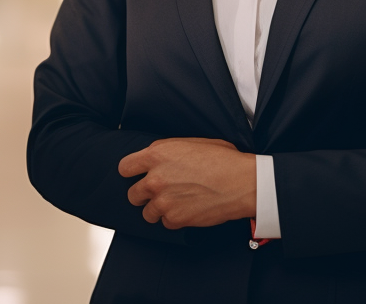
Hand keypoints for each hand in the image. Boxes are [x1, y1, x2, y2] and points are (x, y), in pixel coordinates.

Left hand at [117, 137, 256, 229]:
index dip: (133, 172)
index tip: (139, 175)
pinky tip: (188, 209)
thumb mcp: (192, 143)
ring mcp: (163, 201)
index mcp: (157, 154)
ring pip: (147, 213)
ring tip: (177, 202)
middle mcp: (155, 178)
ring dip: (159, 209)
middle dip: (144, 194)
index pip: (125, 167)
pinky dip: (174, 219)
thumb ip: (168, 152)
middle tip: (160, 192)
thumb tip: (158, 159)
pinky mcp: (174, 219)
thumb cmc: (222, 158)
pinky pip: (165, 223)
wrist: (240, 182)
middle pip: (132, 194)